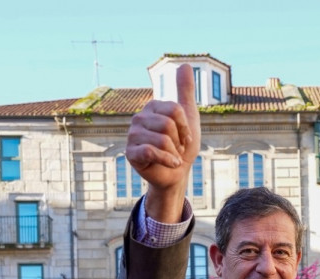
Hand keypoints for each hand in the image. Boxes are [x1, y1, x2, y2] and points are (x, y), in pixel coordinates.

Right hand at [126, 63, 199, 221]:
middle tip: (177, 149)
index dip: (186, 127)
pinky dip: (167, 160)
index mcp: (152, 107)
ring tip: (172, 156)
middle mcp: (139, 118)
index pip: (175, 110)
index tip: (185, 137)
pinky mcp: (130, 153)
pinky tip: (171, 163)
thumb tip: (185, 64)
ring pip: (162, 139)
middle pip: (168, 125)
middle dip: (179, 141)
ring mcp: (133, 135)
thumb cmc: (182, 145)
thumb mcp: (188, 116)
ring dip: (174, 152)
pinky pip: (151, 151)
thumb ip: (185, 91)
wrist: (178, 173)